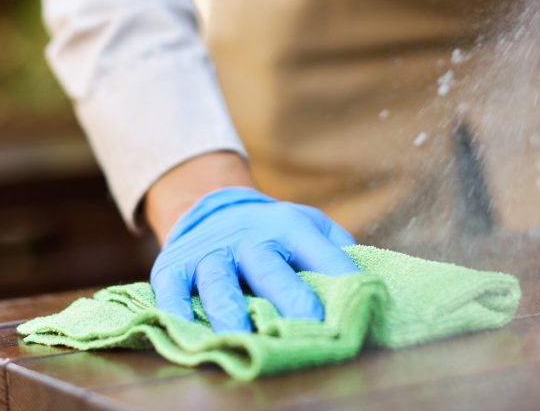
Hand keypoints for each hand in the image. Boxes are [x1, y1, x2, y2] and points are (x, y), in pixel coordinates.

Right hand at [150, 187, 358, 332]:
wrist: (212, 205)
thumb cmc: (273, 231)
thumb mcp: (309, 226)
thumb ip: (336, 249)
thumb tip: (369, 285)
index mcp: (288, 226)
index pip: (319, 252)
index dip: (339, 275)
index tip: (359, 301)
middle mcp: (248, 237)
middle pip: (268, 267)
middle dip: (289, 296)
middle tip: (309, 324)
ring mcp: (209, 251)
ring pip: (218, 280)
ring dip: (229, 309)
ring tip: (241, 335)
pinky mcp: (174, 265)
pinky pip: (170, 287)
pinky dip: (173, 308)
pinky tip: (182, 328)